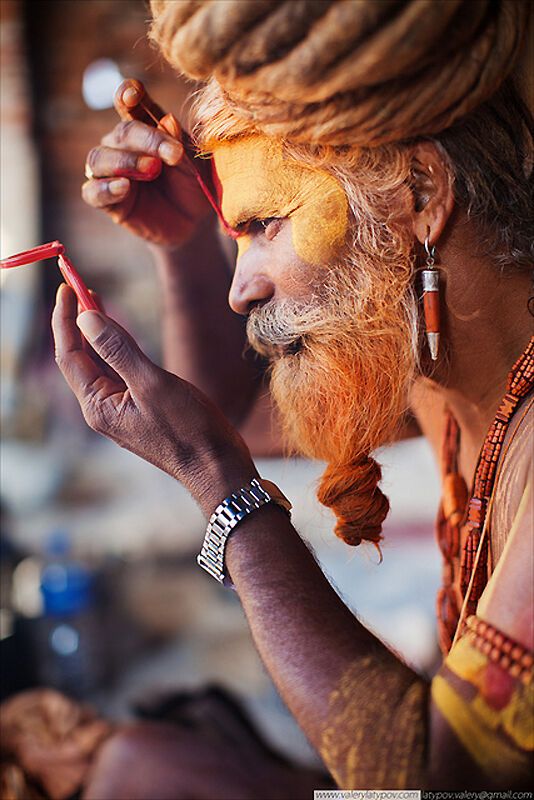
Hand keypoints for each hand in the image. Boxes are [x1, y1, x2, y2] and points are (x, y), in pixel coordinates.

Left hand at [52, 284, 255, 512]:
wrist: (216, 465)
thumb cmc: (188, 430)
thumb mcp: (152, 384)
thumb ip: (118, 350)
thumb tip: (87, 318)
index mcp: (98, 405)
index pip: (69, 354)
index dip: (65, 319)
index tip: (68, 287)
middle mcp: (103, 408)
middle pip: (79, 358)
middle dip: (77, 322)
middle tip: (80, 285)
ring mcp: (121, 409)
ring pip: (99, 364)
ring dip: (95, 332)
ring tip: (93, 299)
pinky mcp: (139, 408)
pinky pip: (118, 372)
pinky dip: (115, 348)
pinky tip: (120, 332)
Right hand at [82, 79, 212, 246]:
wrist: (194, 224)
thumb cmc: (193, 186)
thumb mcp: (194, 164)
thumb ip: (180, 143)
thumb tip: (168, 120)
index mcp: (144, 127)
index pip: (129, 104)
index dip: (127, 95)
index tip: (133, 93)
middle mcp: (122, 146)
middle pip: (120, 133)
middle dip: (146, 140)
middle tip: (172, 155)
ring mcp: (111, 173)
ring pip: (98, 158)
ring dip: (124, 162)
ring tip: (151, 170)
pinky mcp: (107, 201)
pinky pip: (92, 192)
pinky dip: (104, 188)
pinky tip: (124, 187)